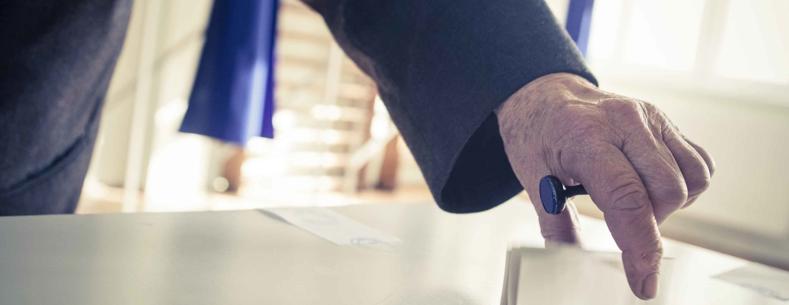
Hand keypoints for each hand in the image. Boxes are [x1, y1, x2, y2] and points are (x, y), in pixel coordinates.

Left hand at [496, 73, 714, 298]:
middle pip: (666, 192)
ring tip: (633, 201)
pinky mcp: (665, 120)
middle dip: (650, 223)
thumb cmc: (535, 134)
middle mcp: (625, 121)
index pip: (627, 198)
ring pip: (690, 179)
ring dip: (669, 205)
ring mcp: (650, 117)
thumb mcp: (531, 177)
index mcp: (586, 136)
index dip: (640, 246)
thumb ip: (554, 223)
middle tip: (619, 222)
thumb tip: (569, 263)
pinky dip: (685, 185)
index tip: (643, 282)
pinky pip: (699, 164)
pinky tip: (651, 185)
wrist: (543, 94)